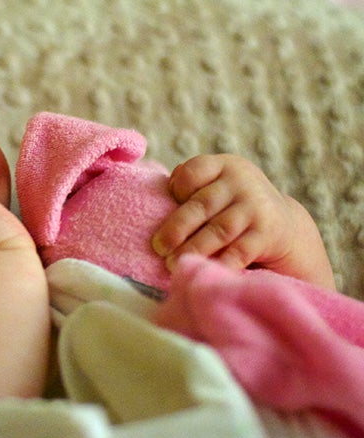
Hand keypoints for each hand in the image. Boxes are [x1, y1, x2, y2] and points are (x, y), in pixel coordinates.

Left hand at [152, 154, 333, 288]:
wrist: (285, 226)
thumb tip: (152, 203)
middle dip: (177, 228)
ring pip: (218, 230)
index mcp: (224, 166)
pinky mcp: (267, 234)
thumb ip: (190, 189)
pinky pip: (238, 252)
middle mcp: (242, 182)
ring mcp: (256, 207)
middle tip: (158, 248)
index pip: (194, 172)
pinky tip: (201, 272)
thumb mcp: (217, 187)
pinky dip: (218, 263)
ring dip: (193, 249)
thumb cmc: (233, 207)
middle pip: (202, 204)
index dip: (176, 189)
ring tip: (172, 264)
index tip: (164, 208)